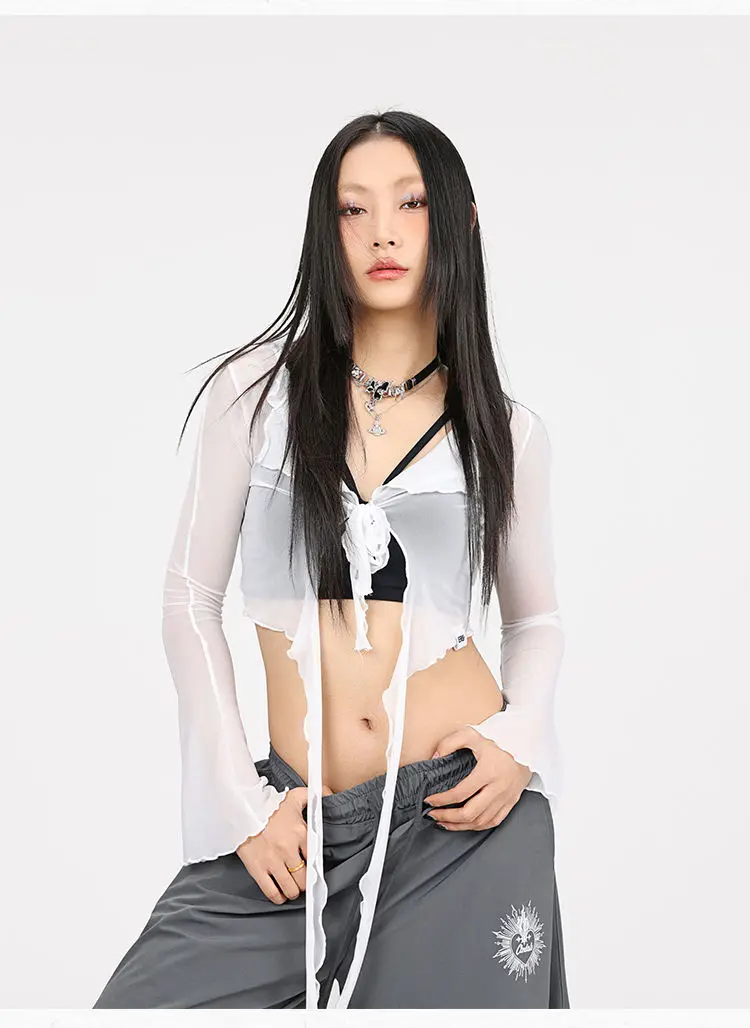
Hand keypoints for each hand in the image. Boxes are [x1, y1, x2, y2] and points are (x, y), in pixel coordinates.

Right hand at [235, 783, 332, 902]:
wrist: (242, 809)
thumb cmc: (269, 805)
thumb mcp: (294, 797)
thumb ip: (314, 796)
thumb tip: (327, 793)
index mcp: (300, 833)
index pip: (315, 859)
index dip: (315, 868)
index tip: (313, 871)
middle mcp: (289, 849)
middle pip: (304, 879)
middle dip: (304, 883)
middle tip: (301, 882)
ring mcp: (273, 861)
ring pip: (290, 889)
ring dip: (293, 892)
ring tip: (291, 888)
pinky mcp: (258, 869)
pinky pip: (272, 892)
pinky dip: (278, 897)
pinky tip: (279, 894)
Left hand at [423, 726, 532, 830]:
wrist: (526, 747)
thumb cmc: (497, 742)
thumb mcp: (473, 735)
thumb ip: (451, 742)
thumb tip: (436, 757)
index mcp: (488, 771)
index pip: (460, 793)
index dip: (442, 800)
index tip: (429, 800)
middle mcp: (498, 788)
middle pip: (470, 812)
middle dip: (448, 816)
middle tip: (433, 814)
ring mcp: (506, 798)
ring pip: (480, 821)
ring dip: (460, 825)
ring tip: (444, 822)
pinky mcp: (511, 803)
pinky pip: (493, 822)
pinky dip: (476, 827)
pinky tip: (464, 824)